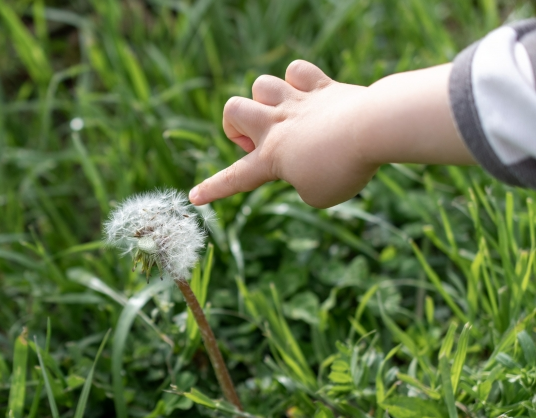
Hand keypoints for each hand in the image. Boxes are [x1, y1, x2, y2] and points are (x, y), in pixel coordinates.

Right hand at [189, 60, 377, 208]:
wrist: (372, 129)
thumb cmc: (343, 169)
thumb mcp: (318, 194)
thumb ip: (302, 181)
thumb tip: (305, 163)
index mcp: (271, 158)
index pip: (234, 178)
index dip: (213, 189)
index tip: (195, 197)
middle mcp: (277, 125)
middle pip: (233, 109)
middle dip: (237, 126)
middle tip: (262, 143)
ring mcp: (297, 102)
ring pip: (261, 84)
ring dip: (267, 100)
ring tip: (287, 116)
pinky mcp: (321, 86)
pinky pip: (297, 70)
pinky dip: (299, 80)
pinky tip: (310, 94)